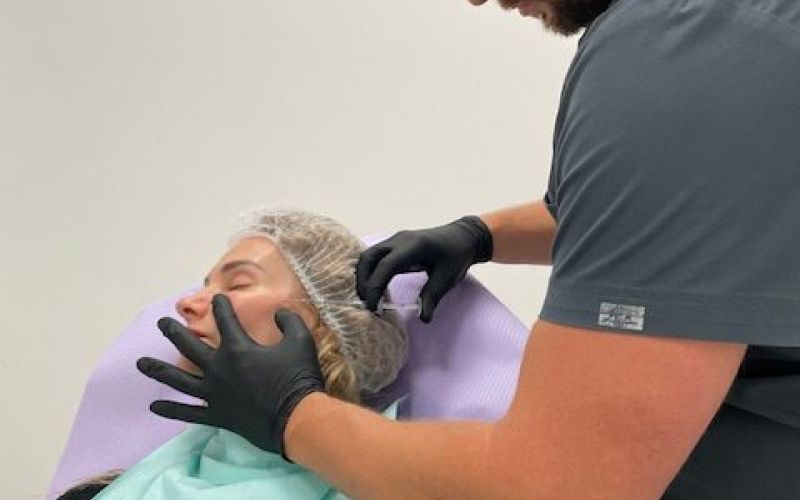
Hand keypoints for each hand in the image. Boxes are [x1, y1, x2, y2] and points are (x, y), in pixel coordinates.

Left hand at [136, 294, 323, 459]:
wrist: (296, 418)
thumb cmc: (298, 378)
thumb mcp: (300, 342)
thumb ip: (290, 322)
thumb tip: (281, 312)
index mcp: (238, 348)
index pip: (225, 320)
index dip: (220, 306)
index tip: (216, 298)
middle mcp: (218, 368)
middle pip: (189, 345)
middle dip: (174, 331)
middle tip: (162, 323)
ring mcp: (213, 393)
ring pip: (178, 379)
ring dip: (158, 369)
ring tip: (141, 363)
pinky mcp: (216, 414)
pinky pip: (188, 412)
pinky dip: (170, 410)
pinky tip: (154, 406)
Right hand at [356, 215, 492, 322]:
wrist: (462, 236)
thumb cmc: (457, 255)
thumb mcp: (448, 277)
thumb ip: (433, 296)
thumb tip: (423, 318)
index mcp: (414, 246)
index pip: (386, 265)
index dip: (375, 286)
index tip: (373, 307)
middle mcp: (399, 240)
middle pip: (369, 258)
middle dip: (363, 282)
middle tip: (367, 304)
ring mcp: (395, 240)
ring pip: (368, 256)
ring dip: (364, 276)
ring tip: (369, 298)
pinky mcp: (394, 244)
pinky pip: (374, 256)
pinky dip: (369, 271)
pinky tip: (375, 287)